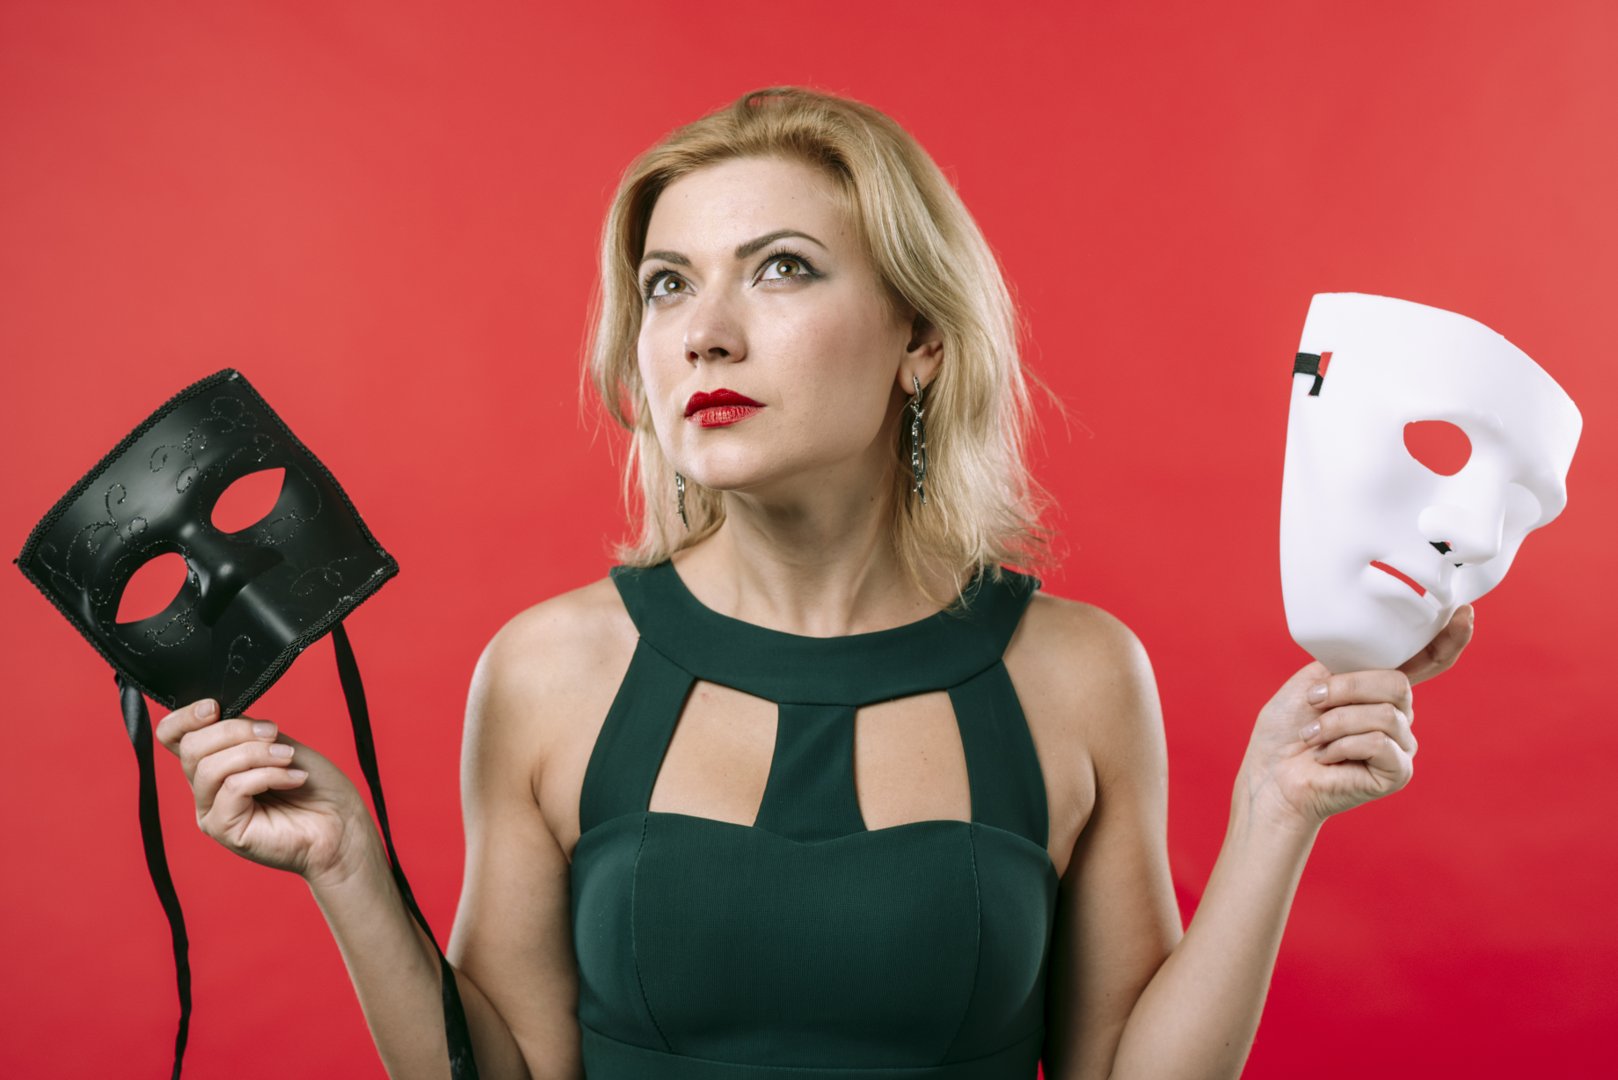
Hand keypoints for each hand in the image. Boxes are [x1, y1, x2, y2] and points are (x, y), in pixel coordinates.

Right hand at [155, 698, 375, 887]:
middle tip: (274, 734)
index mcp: (214, 762)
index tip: (214, 707)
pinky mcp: (224, 830)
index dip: (185, 717)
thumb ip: (243, 730)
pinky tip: (293, 779)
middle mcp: (206, 789)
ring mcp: (211, 811)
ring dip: (256, 754)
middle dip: (236, 731)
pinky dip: (267, 775)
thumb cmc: (315, 785)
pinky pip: (233, 788)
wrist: (342, 824)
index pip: (173, 737)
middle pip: (191, 747)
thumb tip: (218, 713)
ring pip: (210, 767)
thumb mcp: (276, 743)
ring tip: (288, 758)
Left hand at [1236, 605, 1474, 831]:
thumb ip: (1352, 665)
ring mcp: (1401, 744)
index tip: (1463, 613)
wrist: (1271, 774)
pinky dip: (1343, 745)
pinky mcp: (1397, 772)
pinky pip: (1380, 743)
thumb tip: (1385, 656)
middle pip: (1396, 683)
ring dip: (1336, 721)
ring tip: (1313, 736)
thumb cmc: (1287, 728)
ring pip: (1384, 714)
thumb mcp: (1314, 680)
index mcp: (1379, 687)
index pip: (1425, 662)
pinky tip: (1326, 756)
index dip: (1447, 639)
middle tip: (1314, 702)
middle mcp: (1398, 714)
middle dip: (1347, 688)